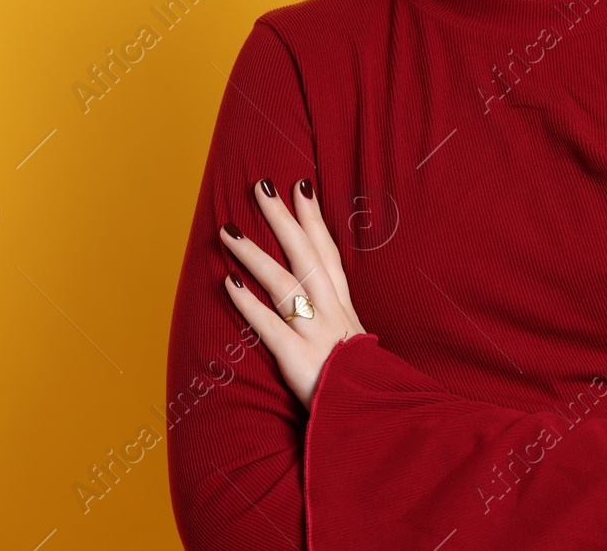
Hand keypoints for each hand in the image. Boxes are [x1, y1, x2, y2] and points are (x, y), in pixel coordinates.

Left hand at [219, 177, 367, 409]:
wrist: (378, 420)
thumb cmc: (363, 389)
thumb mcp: (358, 349)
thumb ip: (340, 326)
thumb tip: (321, 308)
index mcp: (345, 309)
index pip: (328, 254)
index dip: (314, 220)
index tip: (300, 187)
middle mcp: (332, 314)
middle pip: (306, 257)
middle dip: (283, 219)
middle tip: (261, 187)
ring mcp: (317, 335)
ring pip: (284, 285)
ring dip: (255, 255)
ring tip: (228, 231)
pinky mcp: (299, 360)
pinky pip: (270, 328)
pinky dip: (249, 305)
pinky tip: (228, 284)